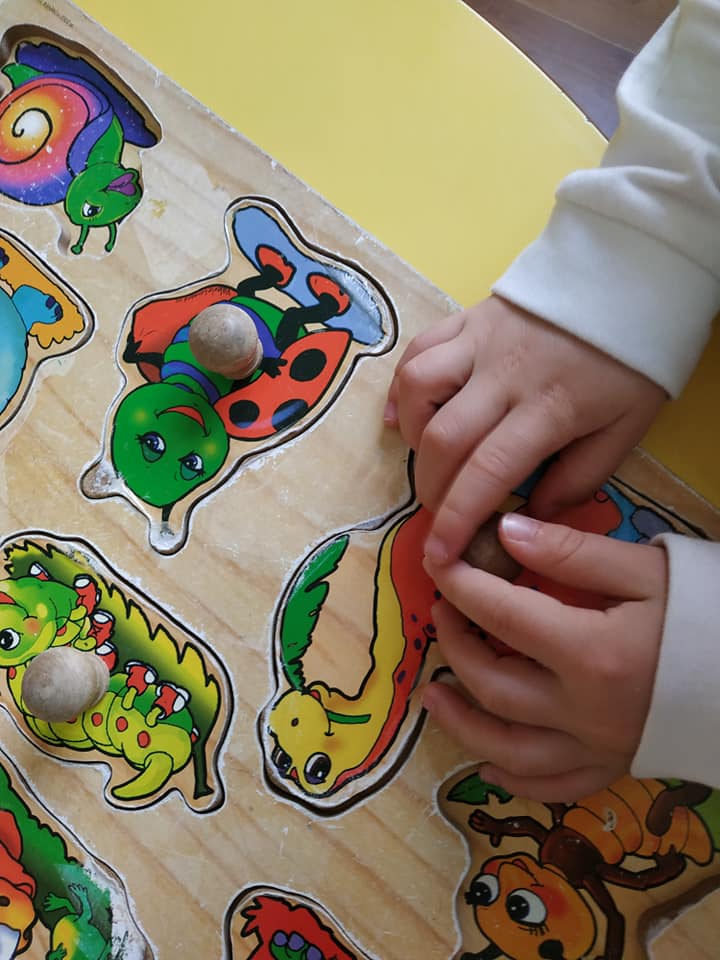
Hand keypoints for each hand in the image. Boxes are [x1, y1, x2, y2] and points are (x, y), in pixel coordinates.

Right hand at [385, 295, 665, 562]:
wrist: (628, 282)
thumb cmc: (629, 364)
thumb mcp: (625, 430)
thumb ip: (579, 479)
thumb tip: (530, 519)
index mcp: (547, 408)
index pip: (487, 472)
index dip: (456, 518)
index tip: (440, 555)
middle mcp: (503, 375)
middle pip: (442, 438)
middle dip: (429, 488)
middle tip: (435, 512)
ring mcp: (479, 341)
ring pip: (419, 387)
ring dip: (410, 432)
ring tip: (424, 456)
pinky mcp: (468, 318)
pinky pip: (418, 349)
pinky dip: (399, 387)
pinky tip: (399, 415)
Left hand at [422, 513, 667, 801]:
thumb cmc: (711, 614)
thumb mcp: (649, 570)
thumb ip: (573, 553)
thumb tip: (504, 532)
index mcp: (592, 654)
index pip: (501, 614)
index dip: (460, 585)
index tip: (438, 561)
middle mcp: (585, 711)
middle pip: (494, 683)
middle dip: (456, 644)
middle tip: (442, 615)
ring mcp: (599, 748)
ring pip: (510, 749)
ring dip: (463, 723)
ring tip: (432, 695)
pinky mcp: (616, 768)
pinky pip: (553, 786)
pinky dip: (513, 778)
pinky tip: (486, 766)